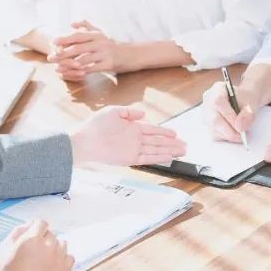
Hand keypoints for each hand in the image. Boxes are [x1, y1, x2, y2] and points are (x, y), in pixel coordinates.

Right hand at [0, 219, 73, 270]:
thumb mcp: (4, 249)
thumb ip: (17, 232)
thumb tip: (28, 225)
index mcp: (33, 238)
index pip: (41, 223)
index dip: (36, 228)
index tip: (33, 235)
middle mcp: (49, 245)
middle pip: (51, 234)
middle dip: (43, 239)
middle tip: (35, 251)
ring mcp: (58, 258)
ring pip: (62, 244)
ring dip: (54, 247)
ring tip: (44, 258)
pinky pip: (70, 257)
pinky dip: (63, 258)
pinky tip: (54, 265)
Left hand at [48, 21, 126, 80]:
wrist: (133, 54)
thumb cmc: (115, 45)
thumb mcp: (102, 33)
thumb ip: (87, 26)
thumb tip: (71, 23)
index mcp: (97, 35)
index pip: (78, 36)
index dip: (65, 39)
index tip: (53, 42)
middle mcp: (100, 42)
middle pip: (78, 47)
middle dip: (63, 53)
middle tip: (51, 57)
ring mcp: (105, 53)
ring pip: (83, 59)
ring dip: (68, 64)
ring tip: (57, 67)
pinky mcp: (108, 64)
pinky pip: (91, 68)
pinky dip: (81, 71)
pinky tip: (72, 74)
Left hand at [71, 106, 185, 165]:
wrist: (84, 141)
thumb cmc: (95, 125)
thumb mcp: (113, 111)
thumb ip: (129, 112)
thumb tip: (143, 114)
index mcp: (132, 127)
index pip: (153, 130)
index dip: (165, 132)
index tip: (176, 133)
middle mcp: (135, 139)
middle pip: (158, 141)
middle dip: (171, 143)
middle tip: (185, 145)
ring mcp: (133, 149)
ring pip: (156, 150)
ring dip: (169, 151)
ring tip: (182, 152)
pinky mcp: (129, 159)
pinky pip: (147, 159)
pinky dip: (158, 158)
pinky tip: (168, 158)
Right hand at [202, 80, 262, 143]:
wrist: (243, 102)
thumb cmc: (246, 101)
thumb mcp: (252, 104)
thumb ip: (248, 114)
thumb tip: (240, 127)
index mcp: (218, 89)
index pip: (219, 102)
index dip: (229, 116)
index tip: (241, 127)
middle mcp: (208, 100)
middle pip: (214, 119)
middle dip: (230, 131)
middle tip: (242, 136)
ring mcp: (205, 112)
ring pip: (213, 129)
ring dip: (229, 135)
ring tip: (241, 133)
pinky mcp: (206, 124)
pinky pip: (214, 135)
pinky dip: (226, 137)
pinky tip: (233, 132)